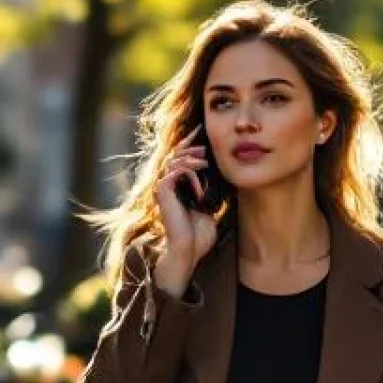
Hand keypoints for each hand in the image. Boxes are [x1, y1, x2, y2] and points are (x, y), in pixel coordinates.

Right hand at [154, 130, 219, 293]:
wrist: (189, 250)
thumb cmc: (199, 233)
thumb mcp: (209, 205)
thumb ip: (209, 189)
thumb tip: (220, 173)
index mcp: (176, 186)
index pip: (180, 157)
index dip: (189, 143)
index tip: (202, 131)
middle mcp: (167, 185)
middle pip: (175, 154)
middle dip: (191, 147)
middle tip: (205, 146)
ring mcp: (163, 187)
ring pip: (175, 160)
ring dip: (192, 159)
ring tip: (205, 162)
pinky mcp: (162, 191)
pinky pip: (175, 171)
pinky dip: (189, 173)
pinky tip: (200, 179)